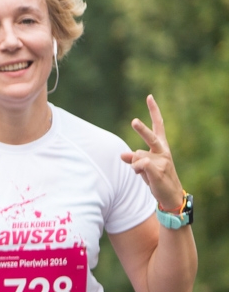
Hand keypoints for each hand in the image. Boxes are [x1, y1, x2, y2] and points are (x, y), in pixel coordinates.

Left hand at [122, 95, 185, 212]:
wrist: (170, 194)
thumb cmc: (156, 178)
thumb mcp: (143, 166)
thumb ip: (133, 158)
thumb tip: (122, 154)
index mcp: (161, 146)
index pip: (158, 125)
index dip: (154, 111)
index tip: (149, 97)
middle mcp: (163, 150)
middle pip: (151, 137)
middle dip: (141, 130)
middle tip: (133, 121)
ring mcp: (163, 160)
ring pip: (138, 155)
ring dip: (134, 165)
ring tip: (141, 173)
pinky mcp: (159, 170)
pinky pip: (140, 165)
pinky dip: (136, 169)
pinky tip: (141, 173)